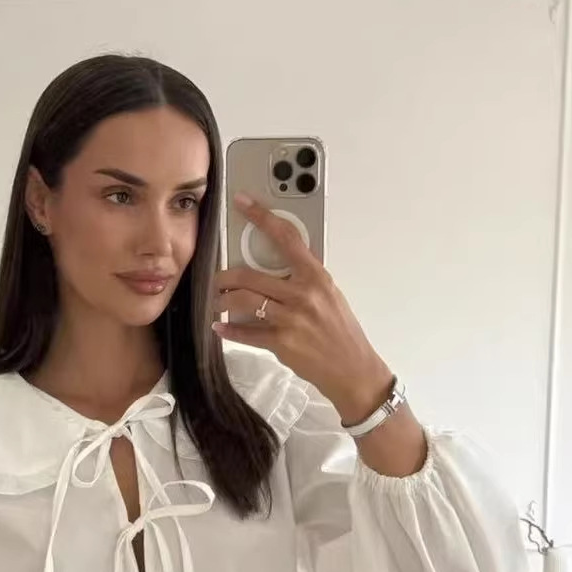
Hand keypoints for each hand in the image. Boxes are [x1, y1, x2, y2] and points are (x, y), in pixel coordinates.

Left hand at [213, 194, 392, 424]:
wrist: (352, 368)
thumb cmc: (340, 331)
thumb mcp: (329, 295)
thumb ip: (304, 279)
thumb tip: (276, 267)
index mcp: (317, 276)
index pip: (286, 237)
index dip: (261, 217)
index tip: (242, 203)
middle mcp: (303, 294)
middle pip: (251, 275)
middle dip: (226, 277)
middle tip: (219, 280)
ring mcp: (292, 319)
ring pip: (244, 301)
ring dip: (224, 301)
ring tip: (219, 303)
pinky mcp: (282, 343)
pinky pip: (247, 333)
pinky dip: (229, 330)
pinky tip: (221, 327)